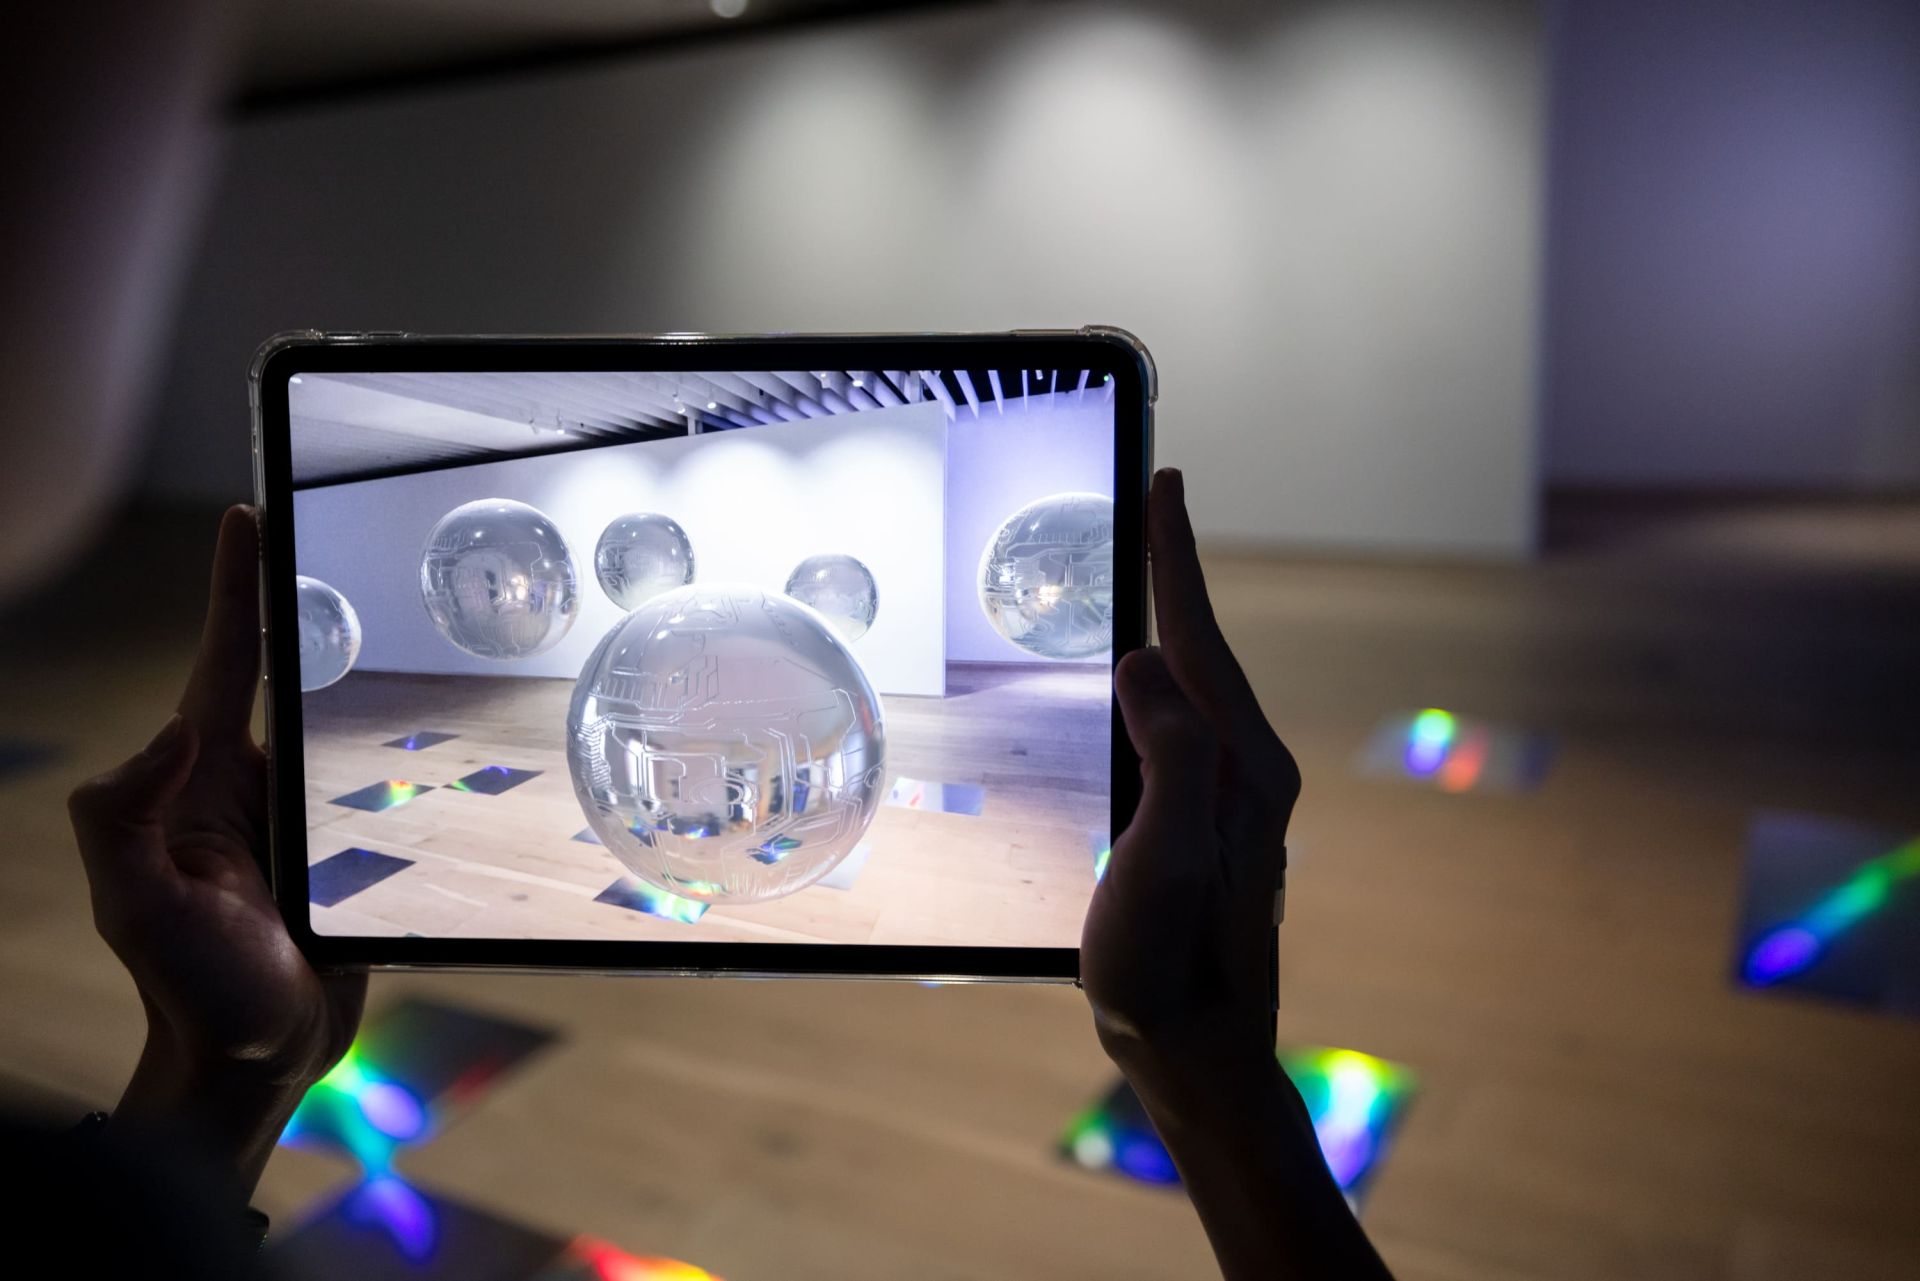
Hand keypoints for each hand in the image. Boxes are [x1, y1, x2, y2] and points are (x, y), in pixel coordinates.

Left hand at [68, 505, 364, 1192]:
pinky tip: (457, 728)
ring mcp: (303, 816)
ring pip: (345, 725)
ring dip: (378, 676)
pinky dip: (415, 752)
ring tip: (425, 620)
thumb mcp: (139, 906)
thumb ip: (125, 819)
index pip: (221, 663)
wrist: (258, 1061)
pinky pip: (383, 784)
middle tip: (355, 540)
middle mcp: (253, 784)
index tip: (249, 515)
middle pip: (289, 675)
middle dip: (313, 605)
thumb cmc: (192, 990)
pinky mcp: (350, 851)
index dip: (234, 588)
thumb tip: (168, 735)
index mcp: (202, 779)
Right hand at [1082, 472, 1389, 1280]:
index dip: (1178, 556)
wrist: (1200, 1051)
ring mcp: (1234, 796)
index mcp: (1242, 768)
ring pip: (1195, 682)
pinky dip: (1160, 675)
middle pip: (1203, 646)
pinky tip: (1137, 679)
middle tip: (1150, 500)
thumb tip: (1146, 663)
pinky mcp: (1210, 819)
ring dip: (1168, 618)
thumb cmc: (1171, 969)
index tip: (1165, 480)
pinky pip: (1182, 720)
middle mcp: (1250, 771)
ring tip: (1141, 566)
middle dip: (1175, 569)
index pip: (1200, 637)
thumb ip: (1169, 759)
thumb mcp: (1161, 863)